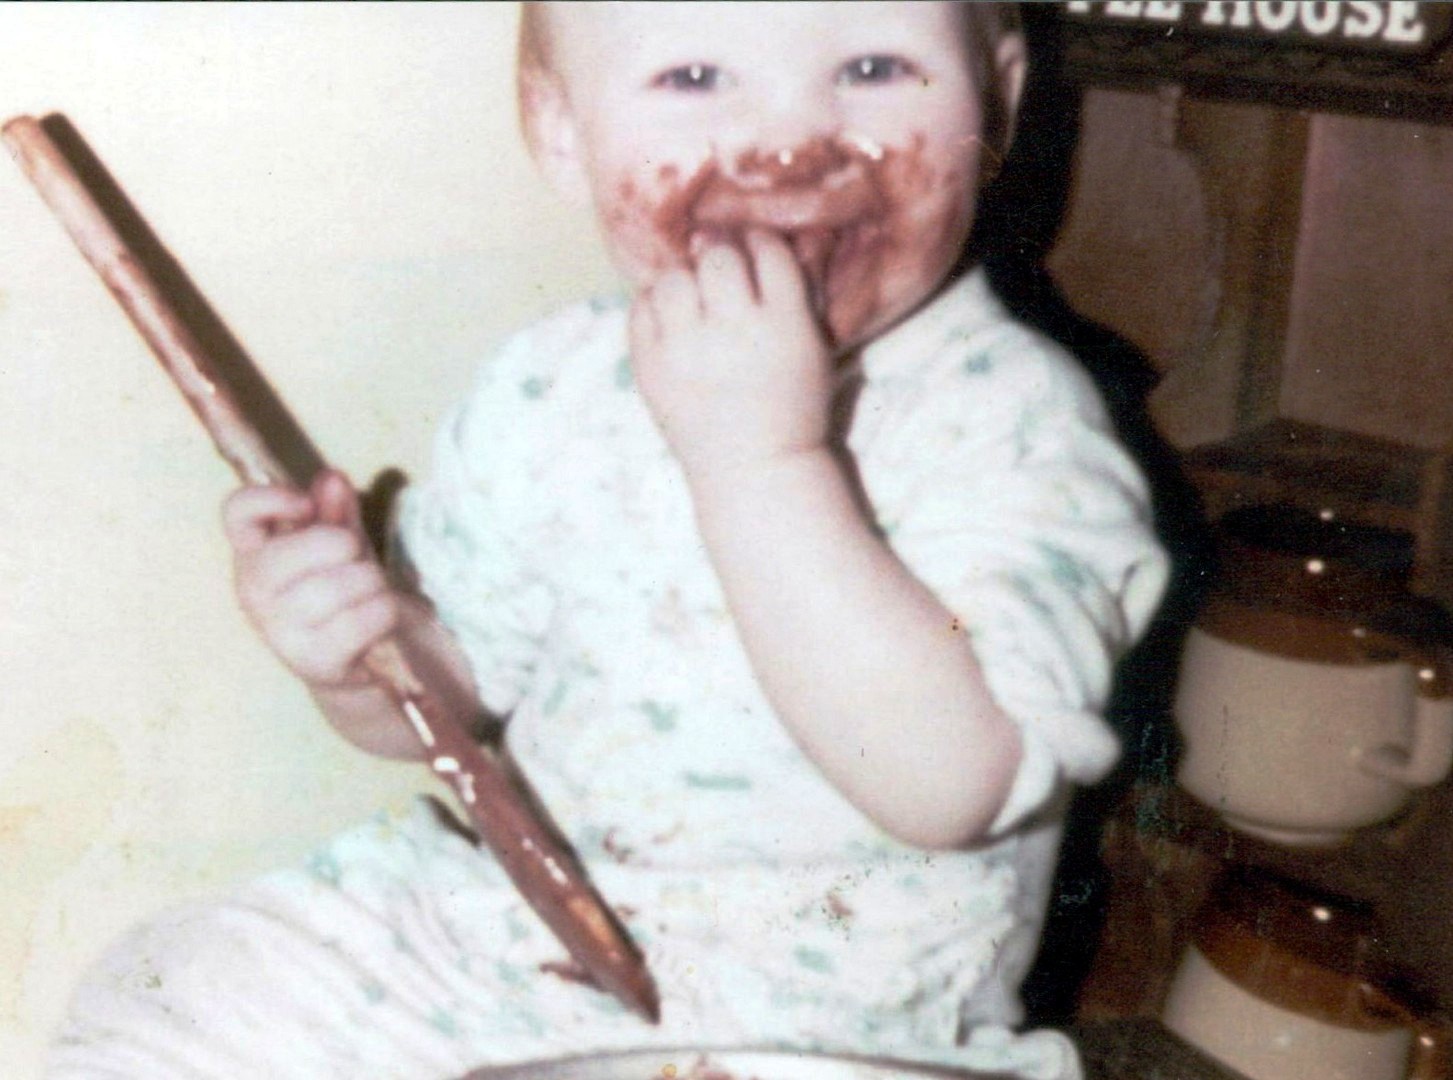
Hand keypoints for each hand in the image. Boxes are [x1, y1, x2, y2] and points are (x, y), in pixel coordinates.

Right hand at [223, 469, 398, 688]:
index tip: (306, 506)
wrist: (353, 660)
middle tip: (354, 562)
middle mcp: (253, 591)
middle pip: (316, 544)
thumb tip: (332, 479)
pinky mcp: (311, 660)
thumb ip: (334, 511)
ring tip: (368, 593)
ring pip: (343, 584)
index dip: (274, 498)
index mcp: (253, 553)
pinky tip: (375, 619)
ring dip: (371, 582)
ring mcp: (278, 629)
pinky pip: (363, 618)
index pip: (238, 511)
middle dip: (350, 546)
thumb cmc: (341, 591)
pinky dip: (382, 612)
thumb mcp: (339, 545)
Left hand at [628, 229, 833, 482]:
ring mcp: (685, 350)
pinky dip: (654, 307)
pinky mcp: (650, 368)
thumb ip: (795, 295)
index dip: (760, 242)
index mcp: (784, 325)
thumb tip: (763, 238)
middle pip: (718, 258)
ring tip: (694, 301)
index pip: (768, 251)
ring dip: (685, 282)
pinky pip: (640, 309)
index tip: (755, 247)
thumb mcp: (812, 349)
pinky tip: (671, 321)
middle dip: (722, 260)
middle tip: (723, 278)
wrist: (755, 470)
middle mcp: (733, 331)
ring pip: (673, 278)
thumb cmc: (792, 408)